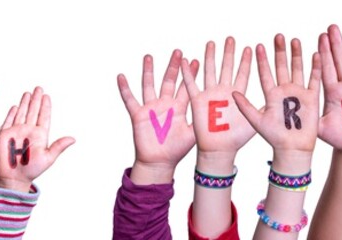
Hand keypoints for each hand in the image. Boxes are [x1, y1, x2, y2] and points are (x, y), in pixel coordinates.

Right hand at [0, 87, 74, 191]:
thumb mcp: (48, 158)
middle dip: (36, 99)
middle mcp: (29, 131)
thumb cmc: (32, 169)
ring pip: (22, 113)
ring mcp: (17, 132)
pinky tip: (16, 106)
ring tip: (28, 93)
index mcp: (40, 135)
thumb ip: (59, 146)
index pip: (44, 117)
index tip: (47, 96)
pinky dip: (12, 113)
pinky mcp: (5, 134)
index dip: (45, 106)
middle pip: (34, 111)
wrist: (14, 177)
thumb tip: (73, 139)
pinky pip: (9, 120)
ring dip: (25, 103)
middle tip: (39, 88)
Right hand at [117, 50, 195, 172]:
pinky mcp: (139, 115)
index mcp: (180, 107)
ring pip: (149, 85)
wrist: (160, 162)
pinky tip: (121, 76)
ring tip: (149, 56)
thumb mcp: (193, 133)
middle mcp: (165, 104)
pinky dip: (125, 89)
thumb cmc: (177, 149)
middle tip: (178, 51)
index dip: (190, 74)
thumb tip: (220, 114)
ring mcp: (151, 108)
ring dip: (149, 71)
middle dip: (173, 66)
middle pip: (169, 81)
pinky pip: (130, 100)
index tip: (196, 60)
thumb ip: (203, 121)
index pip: (186, 86)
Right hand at [185, 37, 255, 153]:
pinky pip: (191, 85)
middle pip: (226, 68)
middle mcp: (223, 92)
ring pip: (210, 71)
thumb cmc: (236, 139)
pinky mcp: (198, 101)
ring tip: (211, 43)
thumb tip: (280, 97)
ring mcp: (210, 95)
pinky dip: (188, 73)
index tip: (250, 47)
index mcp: (237, 95)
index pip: (243, 73)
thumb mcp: (253, 120)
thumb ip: (261, 106)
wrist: (219, 150)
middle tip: (231, 38)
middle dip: (228, 53)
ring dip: (210, 57)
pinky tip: (186, 60)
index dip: (246, 61)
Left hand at [233, 34, 319, 154]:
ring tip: (294, 40)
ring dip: (296, 55)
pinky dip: (315, 68)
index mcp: (271, 95)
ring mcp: (299, 93)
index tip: (258, 46)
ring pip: (297, 69)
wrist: (293, 149)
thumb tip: (233, 93)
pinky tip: (315, 54)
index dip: (262, 60)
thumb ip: (246, 106)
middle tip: (278, 36)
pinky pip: (315, 80)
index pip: (265, 73)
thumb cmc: (274, 138)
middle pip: (282, 67)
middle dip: (280, 51)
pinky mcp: (312, 98)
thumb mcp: (256, 121)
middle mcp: (284, 91)